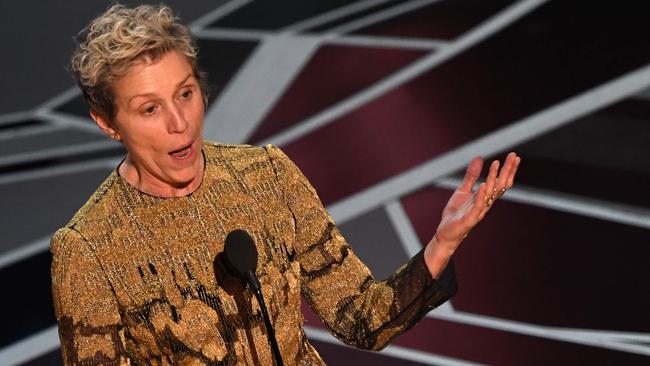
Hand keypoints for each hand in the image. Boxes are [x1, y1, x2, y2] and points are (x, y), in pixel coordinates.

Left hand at [424, 152, 520, 277]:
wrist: (446, 232)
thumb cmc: (457, 212)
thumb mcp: (463, 190)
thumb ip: (471, 176)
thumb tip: (479, 158)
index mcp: (485, 197)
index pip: (500, 182)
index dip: (508, 170)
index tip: (514, 156)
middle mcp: (485, 203)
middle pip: (500, 185)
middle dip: (507, 170)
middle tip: (514, 156)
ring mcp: (479, 211)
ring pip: (490, 194)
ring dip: (494, 178)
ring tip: (497, 163)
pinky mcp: (469, 219)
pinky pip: (478, 206)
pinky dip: (481, 195)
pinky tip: (484, 184)